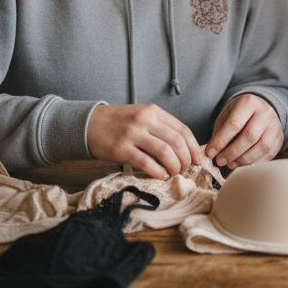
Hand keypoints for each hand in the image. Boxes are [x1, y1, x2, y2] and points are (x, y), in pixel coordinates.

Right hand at [86, 103, 203, 178]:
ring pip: (165, 152)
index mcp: (153, 111)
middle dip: (186, 159)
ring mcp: (133, 134)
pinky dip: (158, 171)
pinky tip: (161, 176)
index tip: (198, 160)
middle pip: (176, 142)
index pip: (182, 129)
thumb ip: (160, 128)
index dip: (193, 147)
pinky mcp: (121, 149)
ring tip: (175, 173)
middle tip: (186, 170)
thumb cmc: (119, 123)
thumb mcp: (141, 117)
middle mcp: (145, 120)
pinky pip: (146, 162)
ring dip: (174, 166)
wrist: (89, 123)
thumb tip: (184, 149)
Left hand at [206, 94, 283, 168]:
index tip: (210, 153)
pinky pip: (269, 154)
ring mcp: (275, 125)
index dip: (221, 141)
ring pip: (261, 147)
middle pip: (249, 136)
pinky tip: (242, 165)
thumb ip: (219, 132)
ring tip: (230, 164)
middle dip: (232, 152)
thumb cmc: (239, 114)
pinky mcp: (280, 138)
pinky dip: (254, 163)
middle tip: (220, 161)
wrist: (261, 108)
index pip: (234, 123)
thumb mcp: (227, 115)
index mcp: (249, 102)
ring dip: (243, 160)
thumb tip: (212, 153)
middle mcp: (265, 112)